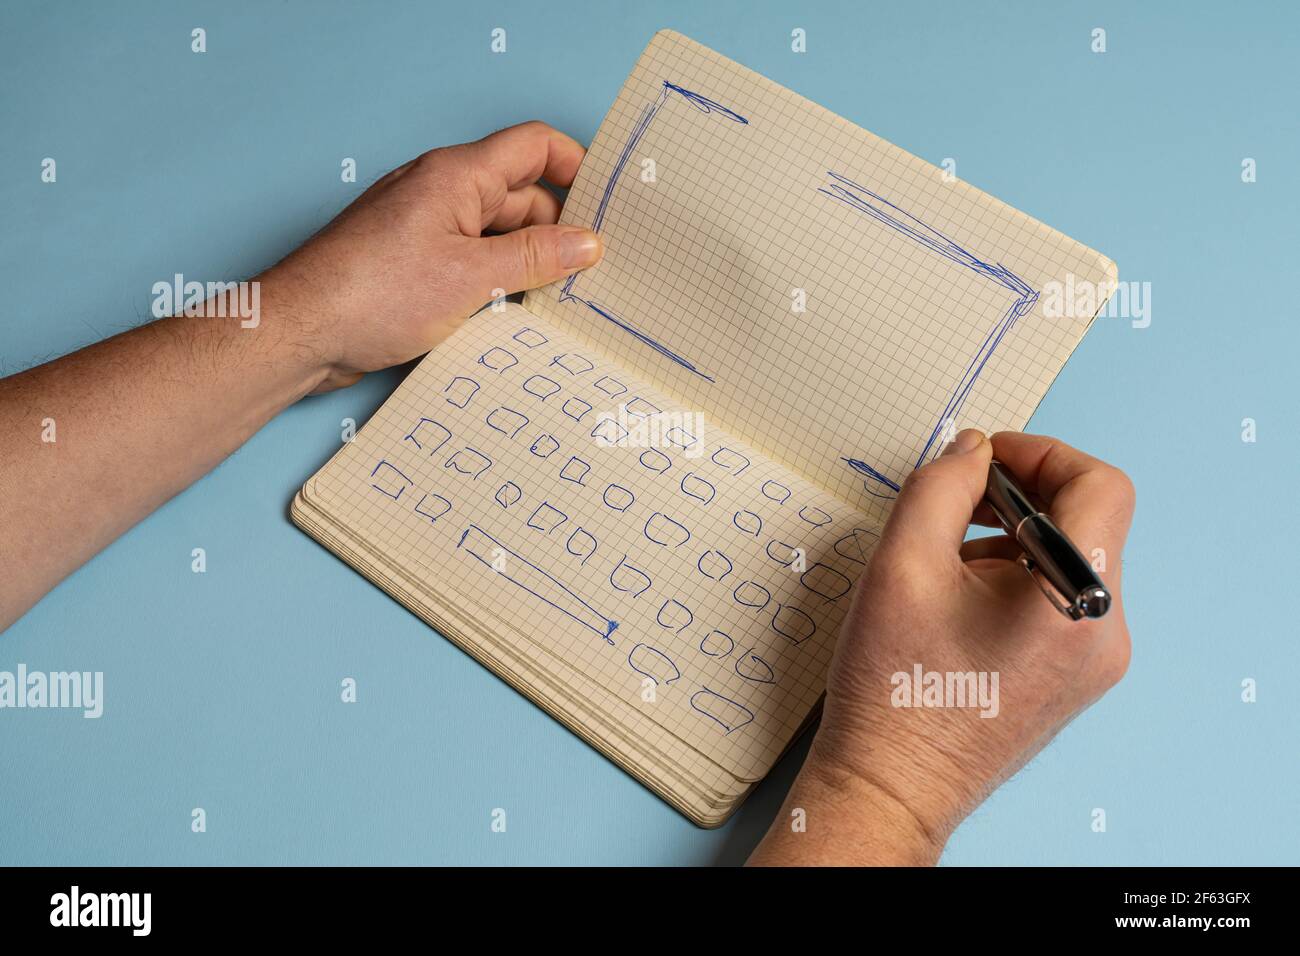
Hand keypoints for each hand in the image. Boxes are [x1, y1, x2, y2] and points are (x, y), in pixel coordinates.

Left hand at [260, 121, 603, 391]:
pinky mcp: (413, 264)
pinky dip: (496, 282)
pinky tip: (513, 313)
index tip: (607, 202)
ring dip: (526, 262)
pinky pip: (470, 261)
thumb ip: (534, 258)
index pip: (534, 147)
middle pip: (520, 195)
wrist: (300, 332)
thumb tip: (587, 244)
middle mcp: (440, 193)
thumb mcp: (471, 278)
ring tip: (558, 299)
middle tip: (591, 270)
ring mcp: (425, 228)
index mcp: (456, 176)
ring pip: (496, 234)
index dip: (576, 166)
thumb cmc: (370, 294)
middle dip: (557, 229)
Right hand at [750, 430, 1134, 864]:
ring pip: (1068, 559)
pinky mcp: (1073, 680)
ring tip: (946, 559)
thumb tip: (971, 450)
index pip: (1101, 487)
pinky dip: (1014, 576)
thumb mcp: (902, 564)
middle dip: (1018, 495)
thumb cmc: (896, 689)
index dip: (1042, 454)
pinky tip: (959, 596)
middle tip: (955, 498)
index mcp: (1076, 602)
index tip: (987, 458)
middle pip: (1085, 522)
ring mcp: (1093, 663)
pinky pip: (1057, 599)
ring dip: (1011, 536)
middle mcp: (1103, 634)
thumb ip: (939, 486)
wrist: (892, 785)